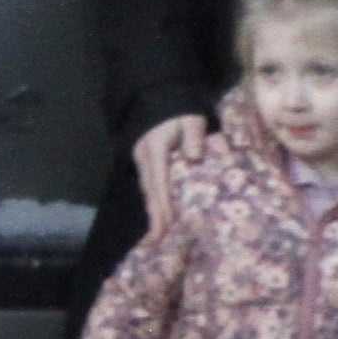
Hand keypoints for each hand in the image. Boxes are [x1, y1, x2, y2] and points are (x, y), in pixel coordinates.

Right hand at [133, 114, 196, 232]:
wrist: (157, 98)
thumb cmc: (179, 109)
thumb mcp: (190, 119)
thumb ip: (194, 137)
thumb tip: (194, 158)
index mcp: (155, 149)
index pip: (159, 181)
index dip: (163, 204)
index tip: (166, 224)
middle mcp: (145, 158)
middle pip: (150, 191)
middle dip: (155, 216)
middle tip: (158, 240)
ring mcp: (142, 161)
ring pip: (148, 190)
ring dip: (153, 212)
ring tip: (157, 235)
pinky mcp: (146, 163)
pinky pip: (150, 186)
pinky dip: (154, 202)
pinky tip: (159, 215)